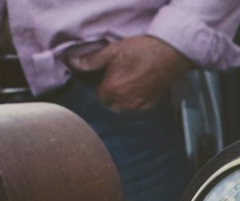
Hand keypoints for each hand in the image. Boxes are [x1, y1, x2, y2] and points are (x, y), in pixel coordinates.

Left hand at [72, 36, 191, 111]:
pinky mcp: (150, 106)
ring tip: (130, 86)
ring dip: (123, 102)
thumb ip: (91, 61)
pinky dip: (136, 103)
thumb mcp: (112, 51)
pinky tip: (140, 90)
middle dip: (112, 96)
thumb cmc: (141, 51)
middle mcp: (123, 103)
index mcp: (111, 90)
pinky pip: (137, 110)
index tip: (108, 78)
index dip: (103, 87)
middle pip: (111, 105)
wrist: (169, 54)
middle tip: (119, 81)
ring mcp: (138, 107)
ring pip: (123, 109)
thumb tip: (70, 63)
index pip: (99, 97)